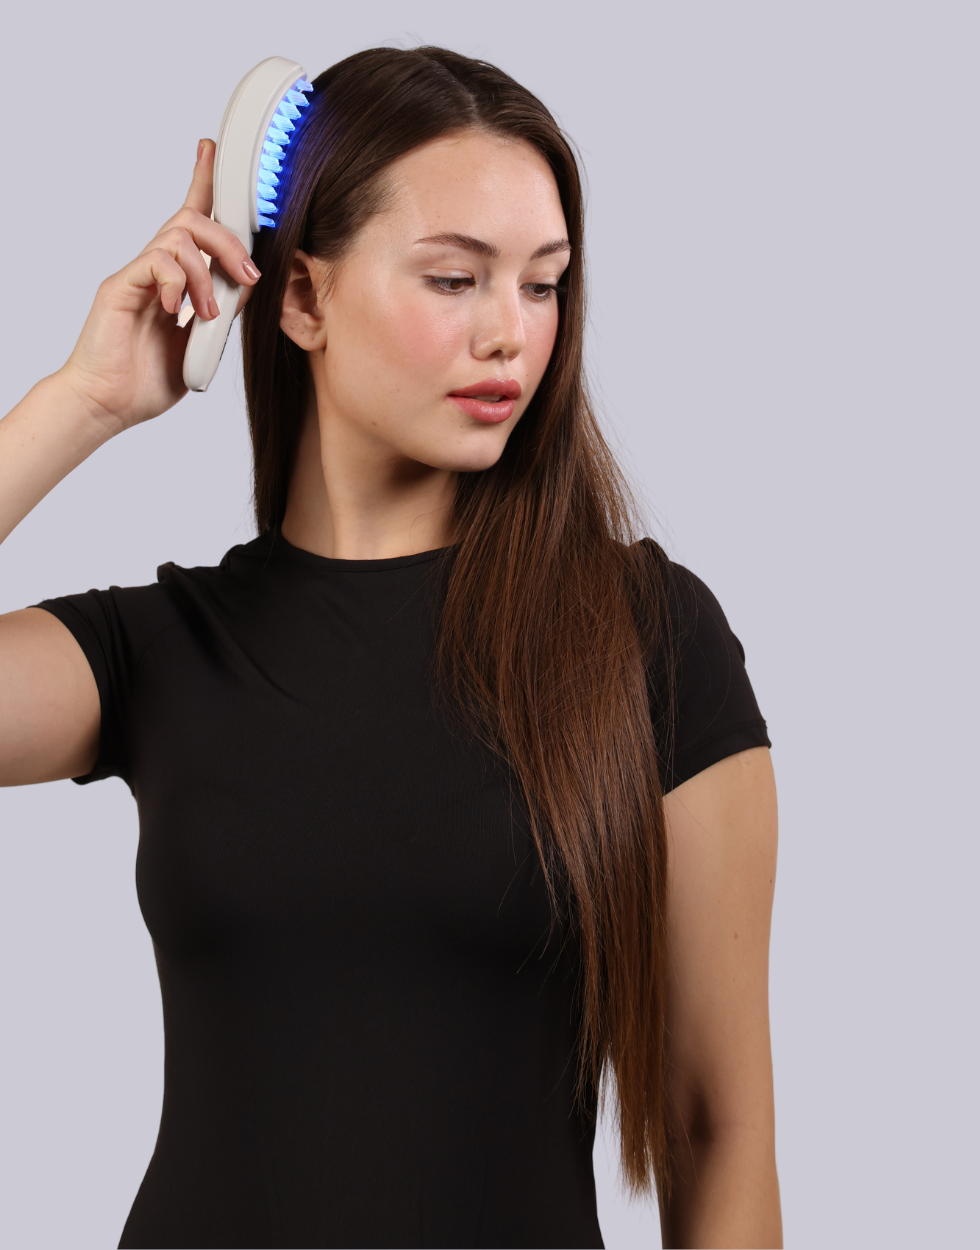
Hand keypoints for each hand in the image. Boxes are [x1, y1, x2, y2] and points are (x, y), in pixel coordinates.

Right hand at [58, 140, 260, 435]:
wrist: (107, 405)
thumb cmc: (148, 379)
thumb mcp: (201, 343)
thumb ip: (223, 311)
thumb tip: (250, 283)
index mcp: (175, 279)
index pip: (192, 220)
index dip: (203, 183)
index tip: (212, 151)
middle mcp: (155, 270)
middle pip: (192, 221)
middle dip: (229, 242)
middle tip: (247, 276)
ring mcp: (137, 276)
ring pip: (178, 239)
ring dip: (206, 275)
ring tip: (206, 314)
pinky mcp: (120, 287)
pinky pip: (156, 263)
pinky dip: (176, 283)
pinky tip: (175, 311)